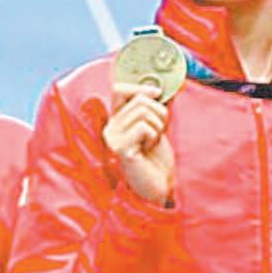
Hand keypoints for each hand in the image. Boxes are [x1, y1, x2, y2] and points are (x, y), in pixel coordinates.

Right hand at [104, 82, 174, 205]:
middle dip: (159, 113)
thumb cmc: (156, 158)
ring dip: (158, 126)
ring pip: (143, 112)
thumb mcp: (156, 126)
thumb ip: (154, 107)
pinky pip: (144, 127)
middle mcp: (110, 127)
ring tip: (152, 142)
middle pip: (139, 99)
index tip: (157, 94)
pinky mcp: (120, 148)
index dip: (140, 88)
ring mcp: (113, 138)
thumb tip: (160, 88)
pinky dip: (154, 136)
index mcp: (116, 120)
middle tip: (158, 132)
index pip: (119, 89)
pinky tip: (147, 150)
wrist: (159, 184)